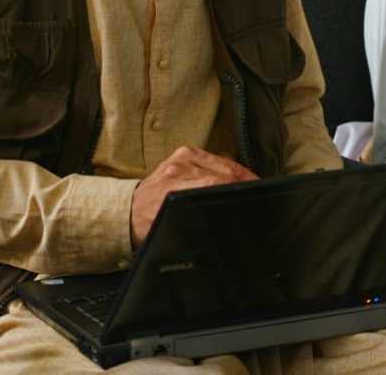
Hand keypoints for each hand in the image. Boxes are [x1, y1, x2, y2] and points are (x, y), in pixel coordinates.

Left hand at [130, 146, 257, 247]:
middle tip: (258, 197)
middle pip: (223, 174)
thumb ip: (197, 227)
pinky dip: (229, 166)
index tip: (254, 200)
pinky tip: (237, 175)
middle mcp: (178, 171)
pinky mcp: (183, 153)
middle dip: (243, 185)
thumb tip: (225, 227)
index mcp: (174, 192)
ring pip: (222, 164)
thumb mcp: (173, 232)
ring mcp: (180, 159)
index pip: (217, 184)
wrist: (127, 212)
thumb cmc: (151, 226)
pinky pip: (215, 157)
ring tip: (252, 186)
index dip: (239, 191)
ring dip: (240, 176)